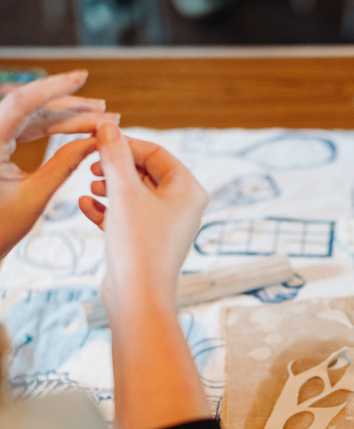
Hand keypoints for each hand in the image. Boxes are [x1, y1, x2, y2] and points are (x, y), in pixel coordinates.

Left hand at [0, 70, 118, 257]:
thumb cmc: (0, 228)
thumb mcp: (36, 196)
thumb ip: (64, 164)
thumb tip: (93, 142)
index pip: (23, 103)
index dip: (55, 88)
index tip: (81, 77)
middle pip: (31, 108)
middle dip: (71, 107)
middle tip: (106, 110)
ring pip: (32, 118)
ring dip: (66, 118)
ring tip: (99, 118)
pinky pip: (27, 131)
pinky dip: (54, 131)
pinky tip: (78, 131)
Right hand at [80, 123, 208, 315]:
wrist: (139, 297)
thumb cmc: (138, 244)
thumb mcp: (123, 192)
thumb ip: (115, 156)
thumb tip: (108, 127)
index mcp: (189, 190)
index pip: (156, 153)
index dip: (125, 144)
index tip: (96, 142)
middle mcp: (183, 206)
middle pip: (146, 172)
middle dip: (116, 167)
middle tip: (92, 167)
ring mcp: (168, 225)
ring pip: (135, 194)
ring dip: (110, 187)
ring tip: (91, 188)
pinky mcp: (150, 242)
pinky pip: (129, 216)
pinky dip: (109, 209)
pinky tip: (86, 207)